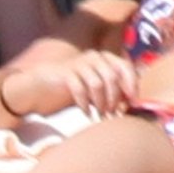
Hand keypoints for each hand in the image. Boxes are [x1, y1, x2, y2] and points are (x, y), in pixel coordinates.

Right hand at [19, 50, 137, 118]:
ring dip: (101, 103)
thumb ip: (114, 91)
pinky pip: (80, 89)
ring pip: (97, 83)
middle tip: (112, 113)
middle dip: (115, 97)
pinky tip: (86, 113)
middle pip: (112, 76)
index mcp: (103, 58)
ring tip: (100, 115)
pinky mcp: (65, 73)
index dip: (131, 84)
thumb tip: (132, 103)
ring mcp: (78, 63)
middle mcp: (92, 57)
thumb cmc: (72, 91)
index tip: (132, 102)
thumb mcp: (97, 91)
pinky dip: (85, 104)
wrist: (41, 89)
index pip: (125, 66)